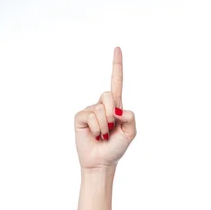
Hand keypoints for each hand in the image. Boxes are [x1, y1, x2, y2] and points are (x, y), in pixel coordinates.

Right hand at [74, 47, 136, 169]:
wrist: (102, 161)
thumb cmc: (117, 147)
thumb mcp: (131, 133)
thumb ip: (130, 117)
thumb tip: (119, 109)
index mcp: (117, 106)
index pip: (116, 81)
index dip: (117, 65)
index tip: (117, 48)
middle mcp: (102, 105)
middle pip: (108, 95)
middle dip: (112, 113)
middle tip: (111, 128)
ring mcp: (90, 110)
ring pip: (99, 109)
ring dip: (104, 125)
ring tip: (102, 135)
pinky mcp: (80, 117)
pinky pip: (89, 116)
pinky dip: (95, 128)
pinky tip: (94, 135)